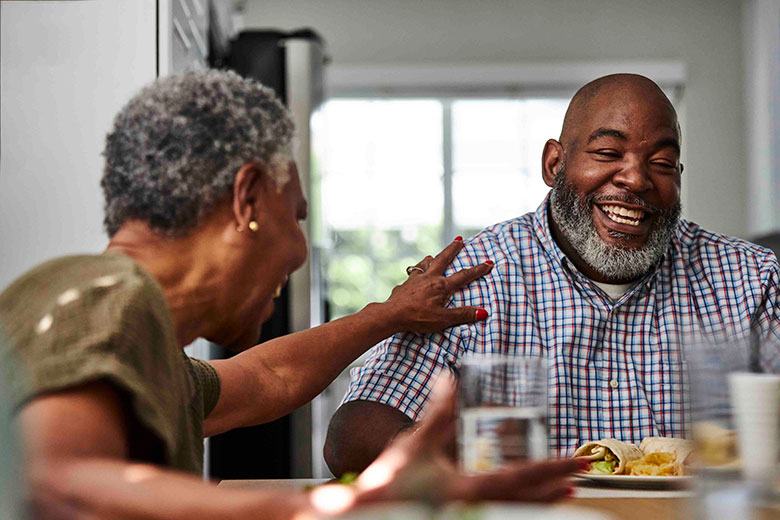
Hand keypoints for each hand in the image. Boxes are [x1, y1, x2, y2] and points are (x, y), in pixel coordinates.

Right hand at [350, 375, 581, 505]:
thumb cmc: (389, 483)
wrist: (365, 514)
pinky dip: (521, 505)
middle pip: (528, 499)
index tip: (578, 461)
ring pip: (518, 509)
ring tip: (565, 491)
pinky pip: (501, 512)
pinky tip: (526, 501)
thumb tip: (449, 379)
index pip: (522, 477)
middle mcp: (476, 508)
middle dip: (558, 485)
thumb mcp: (417, 443)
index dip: (554, 467)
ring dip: (544, 499)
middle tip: (583, 474)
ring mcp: (470, 517)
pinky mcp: (461, 518)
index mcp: (468, 489)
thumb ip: (437, 413)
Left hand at [383, 238, 493, 333]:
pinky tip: (414, 274)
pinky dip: (416, 272)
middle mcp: (429, 278)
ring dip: (431, 259)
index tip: (488, 262)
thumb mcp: (443, 319)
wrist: (391, 314)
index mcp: (441, 286)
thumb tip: (483, 312)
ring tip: (432, 255)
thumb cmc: (417, 317)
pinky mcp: (404, 285)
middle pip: (443, 259)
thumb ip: (463, 315)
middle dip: (453, 249)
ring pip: (425, 264)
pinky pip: (412, 274)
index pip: (464, 276)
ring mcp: (415, 280)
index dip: (477, 270)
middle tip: (459, 240)